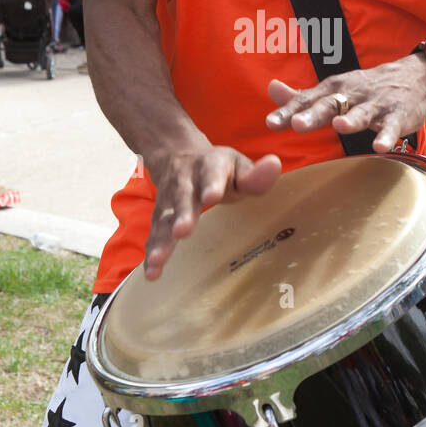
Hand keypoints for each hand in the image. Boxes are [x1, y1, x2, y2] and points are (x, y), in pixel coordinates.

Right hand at [144, 145, 281, 279]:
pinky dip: (151, 251)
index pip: (212, 172)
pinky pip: (154, 234)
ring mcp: (169, 199)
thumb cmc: (219, 169)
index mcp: (210, 165)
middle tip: (182, 231)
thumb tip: (274, 164)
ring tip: (157, 260)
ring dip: (161, 240)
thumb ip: (255, 174)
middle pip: (183, 197)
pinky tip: (151, 272)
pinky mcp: (159, 215)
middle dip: (182, 214)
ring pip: (163, 218)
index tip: (212, 197)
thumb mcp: (238, 166)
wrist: (178, 154)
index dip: (212, 184)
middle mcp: (185, 181)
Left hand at [264, 55, 425, 153]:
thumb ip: (303, 96)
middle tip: (297, 124)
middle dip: (314, 114)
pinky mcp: (399, 115)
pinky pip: (393, 127)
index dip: (288, 111)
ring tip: (339, 127)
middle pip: (330, 104)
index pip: (307, 100)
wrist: (415, 76)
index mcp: (333, 89)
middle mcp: (352, 94)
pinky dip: (387, 136)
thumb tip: (272, 89)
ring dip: (351, 119)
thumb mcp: (334, 89)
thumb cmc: (366, 88)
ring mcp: (376, 104)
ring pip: (362, 112)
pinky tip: (380, 147)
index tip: (271, 123)